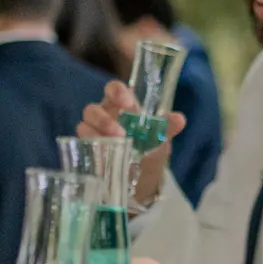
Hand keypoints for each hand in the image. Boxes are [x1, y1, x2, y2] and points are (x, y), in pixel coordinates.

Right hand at [78, 81, 184, 207]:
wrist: (143, 174)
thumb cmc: (149, 146)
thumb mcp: (160, 137)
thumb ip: (167, 127)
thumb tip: (180, 119)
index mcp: (121, 105)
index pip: (113, 89)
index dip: (116, 92)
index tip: (127, 104)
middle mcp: (103, 115)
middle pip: (92, 109)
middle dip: (103, 119)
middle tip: (121, 133)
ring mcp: (92, 133)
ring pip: (84, 126)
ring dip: (96, 134)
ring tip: (114, 145)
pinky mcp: (87, 150)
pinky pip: (82, 145)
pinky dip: (91, 148)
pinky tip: (102, 156)